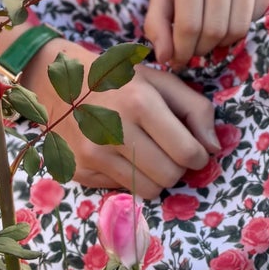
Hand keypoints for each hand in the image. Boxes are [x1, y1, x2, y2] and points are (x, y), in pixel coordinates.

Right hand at [24, 39, 219, 198]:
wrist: (56, 82)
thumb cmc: (117, 79)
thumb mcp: (159, 80)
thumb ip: (195, 109)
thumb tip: (213, 147)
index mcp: (139, 102)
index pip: (187, 152)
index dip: (199, 155)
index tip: (195, 149)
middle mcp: (113, 130)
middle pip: (169, 176)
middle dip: (178, 168)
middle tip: (171, 152)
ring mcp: (93, 154)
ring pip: (147, 190)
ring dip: (156, 177)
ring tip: (149, 155)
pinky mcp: (80, 171)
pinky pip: (122, 189)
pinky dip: (130, 177)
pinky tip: (121, 155)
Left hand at [144, 0, 268, 67]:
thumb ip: (156, 22)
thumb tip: (165, 58)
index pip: (189, 24)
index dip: (183, 50)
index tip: (178, 60)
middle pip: (215, 29)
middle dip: (202, 49)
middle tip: (196, 49)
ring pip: (238, 27)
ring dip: (223, 43)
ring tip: (211, 37)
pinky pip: (257, 16)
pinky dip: (243, 25)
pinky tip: (230, 16)